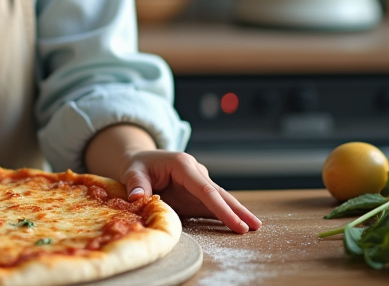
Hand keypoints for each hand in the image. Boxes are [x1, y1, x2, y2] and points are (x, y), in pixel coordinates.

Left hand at [84, 123, 260, 234]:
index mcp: (182, 165)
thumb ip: (137, 184)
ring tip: (255, 227)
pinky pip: (211, 204)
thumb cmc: (137, 165)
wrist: (139, 161)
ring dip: (236, 212)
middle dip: (237, 210)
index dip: (221, 207)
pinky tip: (237, 225)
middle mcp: (195, 172)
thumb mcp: (132, 171)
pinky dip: (225, 214)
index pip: (205, 189)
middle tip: (255, 226)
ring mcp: (197, 182)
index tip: (235, 223)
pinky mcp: (195, 193)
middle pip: (219, 193)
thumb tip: (138, 198)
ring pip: (220, 198)